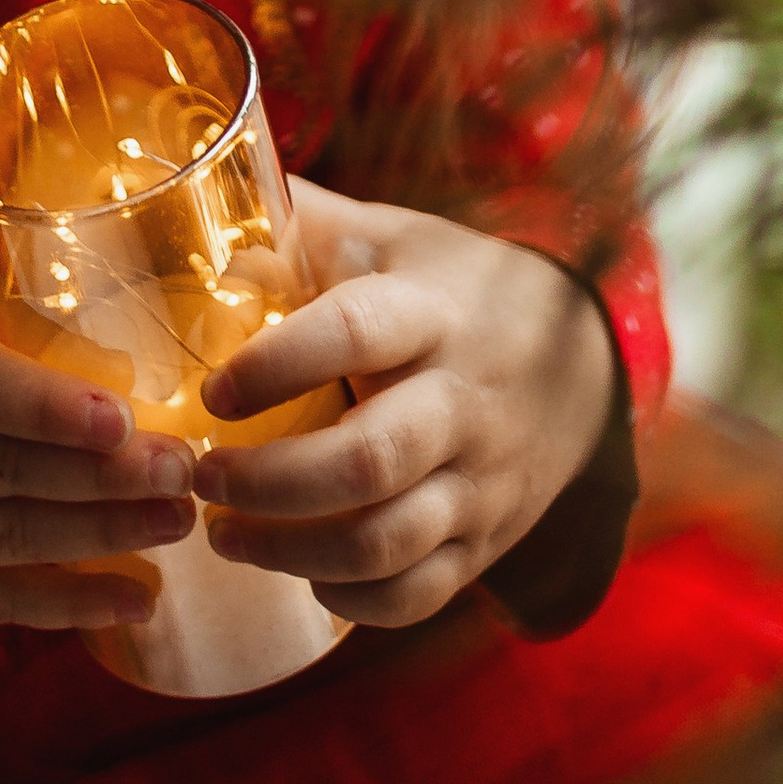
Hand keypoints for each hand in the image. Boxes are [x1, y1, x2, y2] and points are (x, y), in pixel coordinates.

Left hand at [192, 178, 617, 626]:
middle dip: (268, 482)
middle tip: (201, 477)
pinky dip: (352, 599)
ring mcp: (480, 480)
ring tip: (224, 534)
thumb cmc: (457, 290)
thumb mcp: (396, 239)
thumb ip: (306, 221)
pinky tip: (303, 573)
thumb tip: (205, 184)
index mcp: (433, 311)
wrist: (581, 366)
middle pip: (367, 460)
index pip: (354, 333)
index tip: (212, 393)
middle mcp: (463, 400)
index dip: (275, 366)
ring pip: (386, 541)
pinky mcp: (486, 542)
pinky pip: (417, 594)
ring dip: (290, 552)